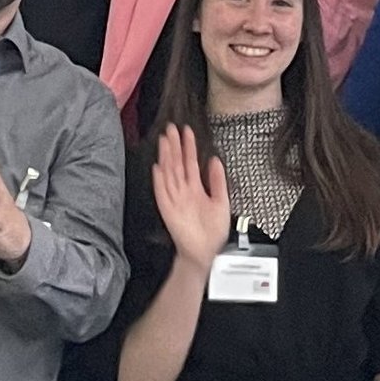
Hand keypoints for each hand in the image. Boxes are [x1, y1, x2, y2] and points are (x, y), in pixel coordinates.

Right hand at [150, 123, 231, 269]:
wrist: (206, 252)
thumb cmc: (212, 230)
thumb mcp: (221, 201)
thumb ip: (218, 180)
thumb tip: (215, 159)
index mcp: (195, 188)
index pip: (190, 162)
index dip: (188, 147)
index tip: (187, 131)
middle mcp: (183, 191)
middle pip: (177, 164)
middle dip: (174, 146)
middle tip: (171, 128)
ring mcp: (175, 199)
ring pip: (169, 174)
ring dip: (166, 157)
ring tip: (164, 140)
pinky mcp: (169, 210)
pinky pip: (163, 194)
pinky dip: (160, 181)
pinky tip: (158, 168)